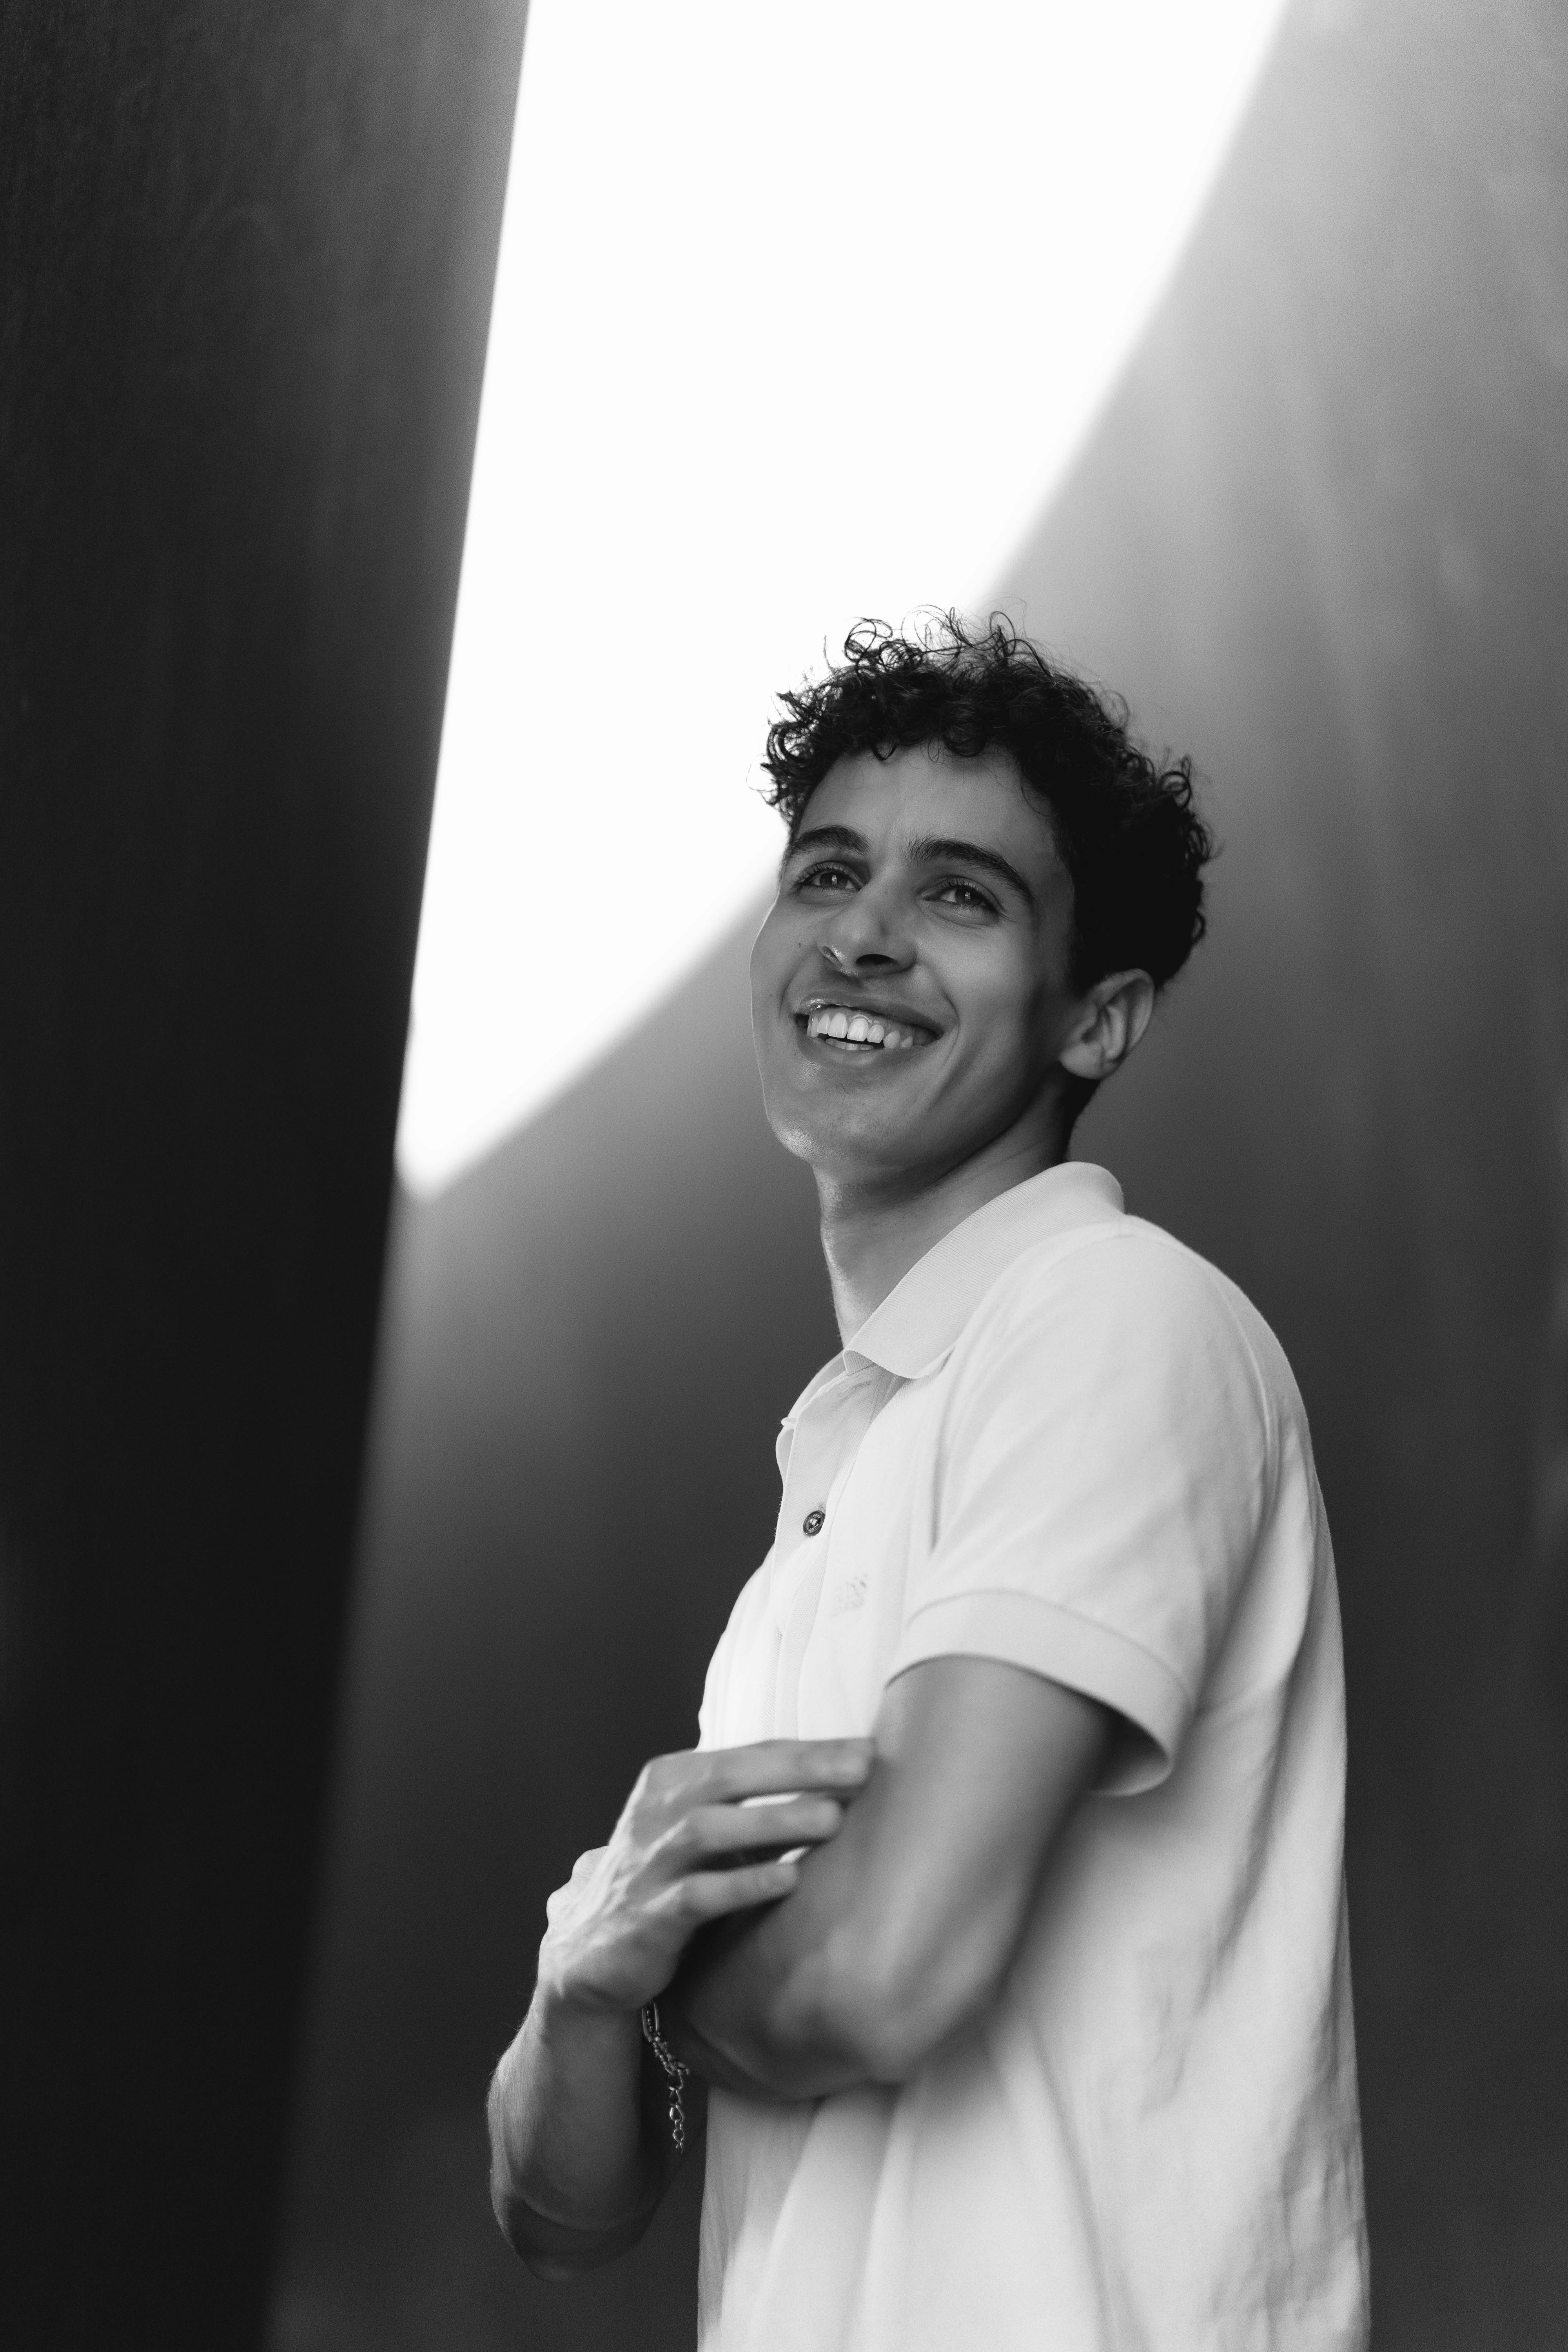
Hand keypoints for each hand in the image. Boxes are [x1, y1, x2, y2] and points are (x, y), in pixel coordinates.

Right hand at [537, 1738, 872, 2017]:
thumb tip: (844, 1789)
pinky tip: (788, 1880)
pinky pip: (698, 1894)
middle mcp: (656, 1810)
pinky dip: (743, 1884)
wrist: (592, 1945)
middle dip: (799, 1769)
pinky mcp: (648, 1915)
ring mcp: (648, 1861)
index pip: (750, 1754)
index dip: (810, 1750)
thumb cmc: (671, 1876)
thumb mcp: (709, 1831)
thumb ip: (760, 1809)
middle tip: (861, 1769)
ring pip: (710, 1828)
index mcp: (673, 1778)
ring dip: (774, 1821)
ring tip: (833, 1818)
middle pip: (730, 1775)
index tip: (867, 1751)